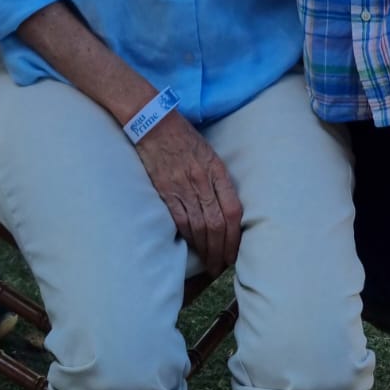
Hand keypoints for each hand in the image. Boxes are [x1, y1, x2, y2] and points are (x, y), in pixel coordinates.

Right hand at [134, 111, 242, 277]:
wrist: (153, 123)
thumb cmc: (183, 136)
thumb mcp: (209, 152)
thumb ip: (218, 178)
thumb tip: (226, 208)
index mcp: (216, 169)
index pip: (233, 210)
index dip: (236, 236)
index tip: (236, 252)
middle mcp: (202, 180)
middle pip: (216, 224)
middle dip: (221, 250)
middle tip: (222, 266)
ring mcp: (182, 187)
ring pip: (198, 227)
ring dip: (206, 249)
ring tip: (210, 263)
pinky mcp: (164, 191)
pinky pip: (179, 221)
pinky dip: (188, 238)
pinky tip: (192, 248)